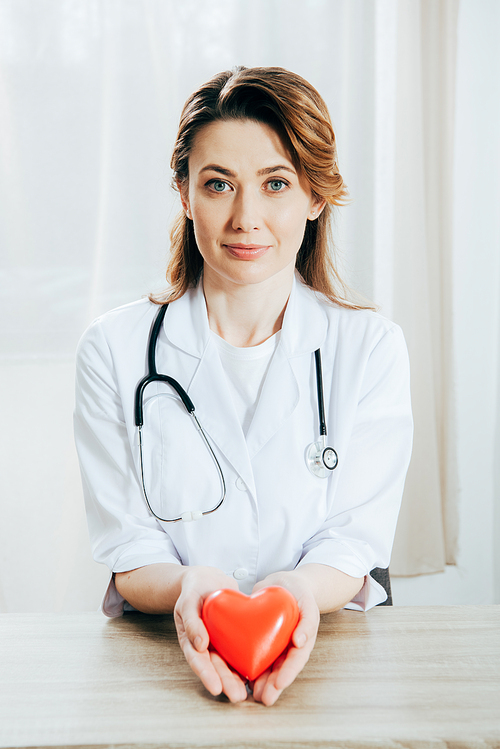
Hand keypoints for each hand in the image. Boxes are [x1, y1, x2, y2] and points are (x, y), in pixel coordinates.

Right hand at [174, 566, 247, 702]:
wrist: (206, 579)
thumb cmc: (193, 590)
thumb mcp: (188, 602)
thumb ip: (191, 621)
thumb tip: (199, 645)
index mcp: (191, 639)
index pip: (198, 661)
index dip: (207, 675)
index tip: (217, 689)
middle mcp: (206, 645)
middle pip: (215, 667)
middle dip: (226, 683)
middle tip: (238, 696)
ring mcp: (220, 641)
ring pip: (228, 663)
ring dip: (236, 678)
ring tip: (247, 692)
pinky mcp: (233, 635)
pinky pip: (240, 649)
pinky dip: (247, 660)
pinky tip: (257, 672)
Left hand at [250, 572, 319, 705]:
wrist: (285, 583)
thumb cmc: (300, 594)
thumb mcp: (308, 604)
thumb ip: (308, 622)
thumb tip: (300, 642)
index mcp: (300, 641)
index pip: (295, 660)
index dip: (288, 673)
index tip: (279, 683)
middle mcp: (286, 647)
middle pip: (280, 669)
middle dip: (272, 685)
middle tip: (264, 698)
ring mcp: (272, 644)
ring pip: (266, 666)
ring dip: (260, 681)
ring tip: (253, 694)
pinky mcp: (257, 638)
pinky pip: (252, 652)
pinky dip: (246, 664)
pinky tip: (238, 674)